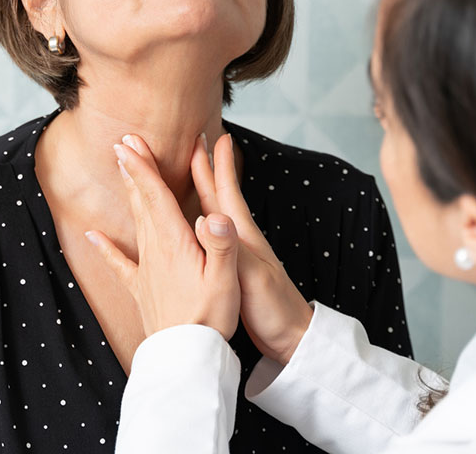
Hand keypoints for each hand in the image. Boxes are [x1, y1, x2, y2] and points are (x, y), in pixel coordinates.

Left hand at [85, 134, 240, 339]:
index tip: (130, 143)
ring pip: (135, 222)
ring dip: (129, 195)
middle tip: (123, 142)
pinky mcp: (142, 288)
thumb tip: (216, 213)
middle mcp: (156, 250)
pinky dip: (104, 247)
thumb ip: (222, 243)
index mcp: (176, 242)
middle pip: (142, 202)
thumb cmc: (211, 317)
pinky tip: (90, 235)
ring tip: (122, 171)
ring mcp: (146, 269)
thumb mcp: (226, 279)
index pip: (156, 196)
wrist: (186, 356)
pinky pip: (119, 263)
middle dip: (134, 170)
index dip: (143, 167)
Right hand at [192, 133, 313, 364]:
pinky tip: (187, 227)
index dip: (219, 165)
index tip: (213, 136)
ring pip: (211, 213)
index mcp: (242, 235)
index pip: (227, 192)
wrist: (290, 338)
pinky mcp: (227, 269)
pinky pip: (205, 237)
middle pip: (217, 196)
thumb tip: (206, 219)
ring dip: (199, 191)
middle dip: (205, 168)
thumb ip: (230, 249)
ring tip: (185, 174)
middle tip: (194, 141)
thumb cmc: (273, 307)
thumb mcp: (251, 276)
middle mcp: (237, 238)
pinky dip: (193, 224)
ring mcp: (233, 253)